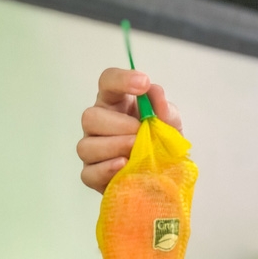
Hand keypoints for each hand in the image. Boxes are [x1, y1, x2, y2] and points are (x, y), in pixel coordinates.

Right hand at [77, 68, 182, 193]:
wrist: (167, 178)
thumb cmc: (162, 145)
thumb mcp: (171, 125)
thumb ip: (165, 108)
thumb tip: (154, 91)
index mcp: (116, 104)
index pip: (107, 82)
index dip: (121, 79)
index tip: (143, 84)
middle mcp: (99, 125)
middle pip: (90, 116)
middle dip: (118, 124)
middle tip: (140, 132)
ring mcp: (93, 151)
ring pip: (86, 146)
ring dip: (114, 147)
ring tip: (135, 151)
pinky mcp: (93, 176)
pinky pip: (89, 173)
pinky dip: (107, 169)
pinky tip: (124, 165)